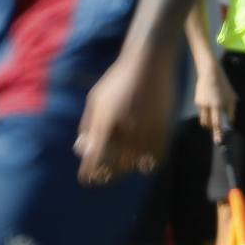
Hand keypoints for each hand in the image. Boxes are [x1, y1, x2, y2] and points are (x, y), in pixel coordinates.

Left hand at [74, 46, 175, 184]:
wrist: (148, 64)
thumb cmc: (117, 81)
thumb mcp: (95, 100)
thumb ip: (87, 127)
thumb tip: (81, 150)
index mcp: (105, 125)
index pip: (94, 161)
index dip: (89, 174)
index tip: (88, 180)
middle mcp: (125, 132)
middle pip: (115, 168)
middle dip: (107, 175)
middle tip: (104, 176)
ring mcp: (146, 132)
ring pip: (135, 166)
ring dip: (127, 170)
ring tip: (122, 168)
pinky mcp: (163, 130)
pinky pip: (156, 159)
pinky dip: (149, 164)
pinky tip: (144, 163)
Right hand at [195, 67, 236, 143]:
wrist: (210, 73)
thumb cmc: (223, 86)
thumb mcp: (232, 98)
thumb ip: (231, 112)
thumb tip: (230, 123)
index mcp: (217, 105)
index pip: (217, 123)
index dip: (218, 133)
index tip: (219, 142)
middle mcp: (207, 106)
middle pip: (208, 124)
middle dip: (213, 130)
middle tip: (218, 134)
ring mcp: (201, 104)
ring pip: (204, 120)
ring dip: (209, 123)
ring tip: (215, 120)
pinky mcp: (197, 102)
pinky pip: (202, 112)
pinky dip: (207, 114)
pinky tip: (211, 107)